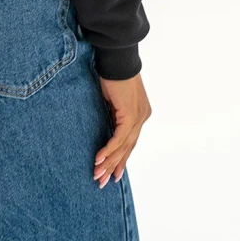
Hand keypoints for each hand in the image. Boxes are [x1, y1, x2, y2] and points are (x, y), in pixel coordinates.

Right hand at [93, 72, 151, 186]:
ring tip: (97, 175)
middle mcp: (142, 117)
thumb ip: (111, 116)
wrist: (116, 58)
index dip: (120, 159)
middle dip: (114, 167)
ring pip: (123, 146)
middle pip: (128, 148)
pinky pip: (119, 138)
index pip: (130, 142)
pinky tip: (99, 160)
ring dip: (109, 162)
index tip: (112, 174)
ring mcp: (138, 116)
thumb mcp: (111, 100)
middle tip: (102, 182)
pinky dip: (109, 150)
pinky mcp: (130, 114)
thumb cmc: (111, 74)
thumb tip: (103, 128)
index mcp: (139, 114)